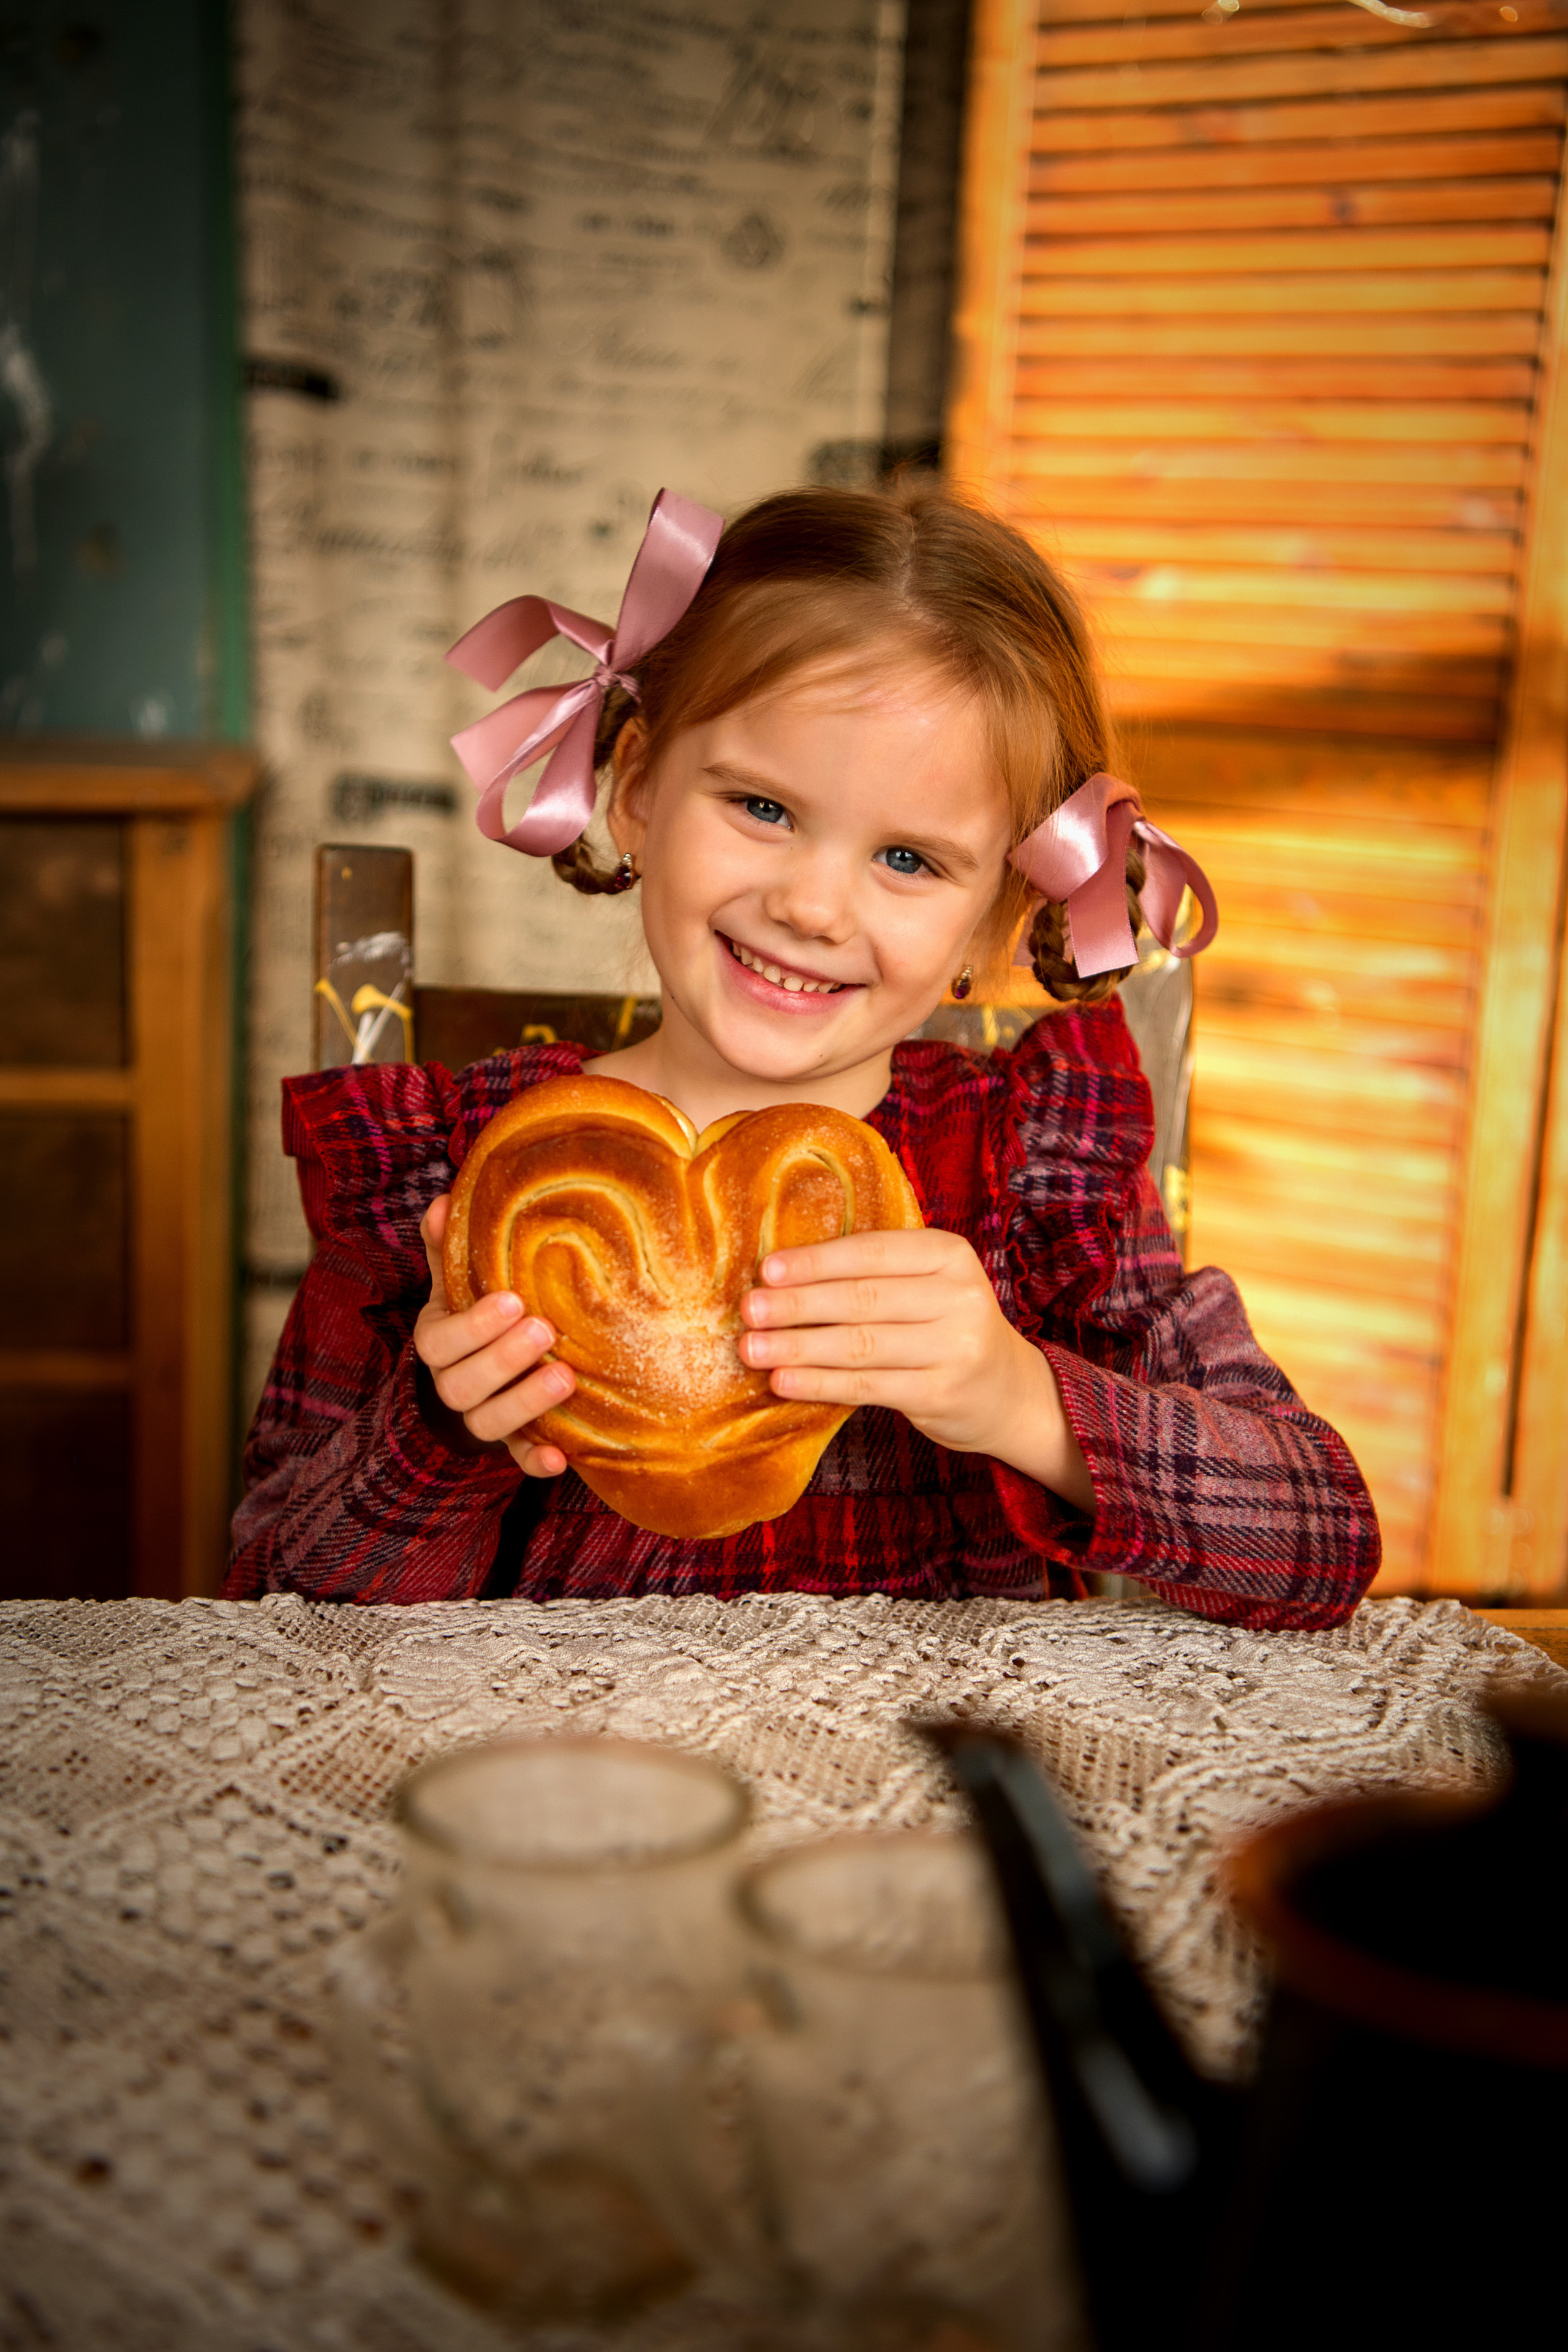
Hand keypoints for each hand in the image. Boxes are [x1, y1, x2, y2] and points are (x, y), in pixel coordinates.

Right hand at [414, 1195, 573, 1477]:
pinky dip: (535, 1462)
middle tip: (545, 1330)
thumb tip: (444, 1202)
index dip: (474, 1325)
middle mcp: (453, 1384)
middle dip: (503, 1359)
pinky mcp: (512, 1442)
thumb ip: (450, 1247)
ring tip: (566, 1378)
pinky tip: (562, 1458)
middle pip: (463, 1384)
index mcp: (438, 1342)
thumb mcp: (459, 1280)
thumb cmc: (475, 1312)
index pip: (441, 1341)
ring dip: (525, 1404)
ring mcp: (481, 1416)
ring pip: (488, 1423)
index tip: (513, 1300)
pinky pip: (517, 1459)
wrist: (481, 1368)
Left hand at [737, 1228, 1094, 1512]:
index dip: (816, 1261)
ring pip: (860, 1344)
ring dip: (798, 1347)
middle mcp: (958, 1295)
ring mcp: (954, 1347)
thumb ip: (873, 1274)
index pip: (872, 1253)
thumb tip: (781, 1274)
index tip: (767, 1269)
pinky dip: (819, 1383)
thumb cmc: (944, 1327)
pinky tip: (783, 1382)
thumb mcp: (928, 1284)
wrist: (1006, 1390)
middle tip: (749, 1309)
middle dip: (797, 1304)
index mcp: (949, 1254)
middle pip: (862, 1298)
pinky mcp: (941, 1393)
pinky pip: (867, 1386)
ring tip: (752, 1349)